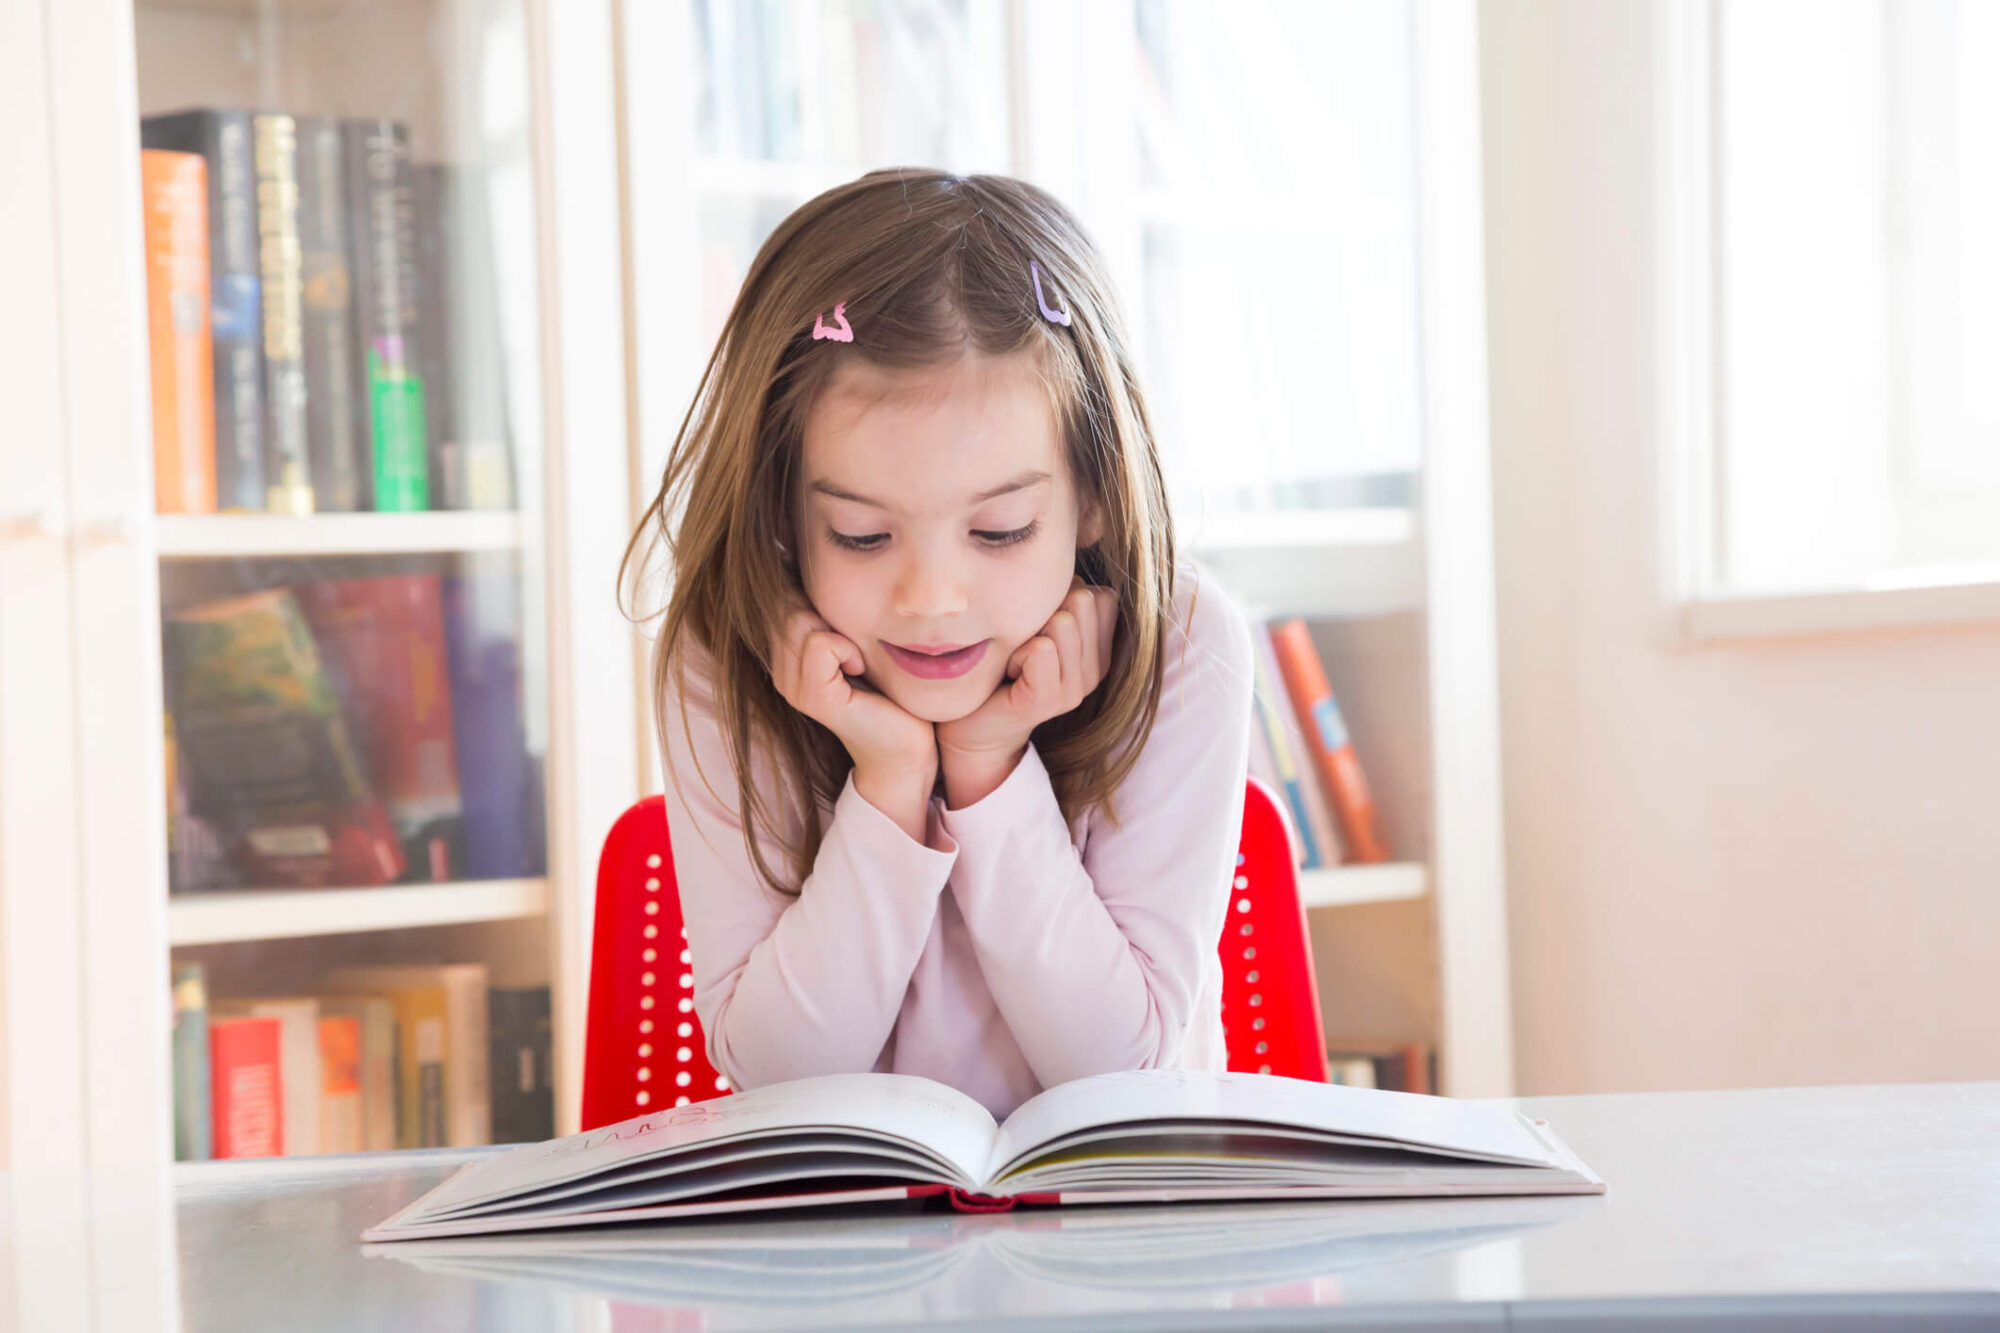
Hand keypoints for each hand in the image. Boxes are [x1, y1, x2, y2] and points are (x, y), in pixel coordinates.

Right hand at [769, 599, 935, 781]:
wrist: (907, 745)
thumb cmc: (888, 690)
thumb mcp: (854, 642)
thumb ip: (831, 614)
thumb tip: (813, 567)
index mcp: (787, 656)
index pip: (781, 599)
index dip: (812, 599)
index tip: (845, 630)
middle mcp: (782, 672)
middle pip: (789, 607)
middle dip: (826, 613)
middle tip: (856, 646)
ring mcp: (793, 688)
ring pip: (800, 621)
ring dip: (840, 631)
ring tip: (858, 659)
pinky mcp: (815, 698)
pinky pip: (820, 644)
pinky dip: (847, 649)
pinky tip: (860, 669)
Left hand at [937, 577, 1117, 778]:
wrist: (974, 725)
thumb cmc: (1003, 666)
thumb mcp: (1038, 626)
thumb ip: (1062, 598)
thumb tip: (1073, 562)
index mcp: (1100, 649)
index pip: (1101, 595)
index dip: (1062, 600)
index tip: (1040, 629)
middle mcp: (1096, 669)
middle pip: (1081, 600)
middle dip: (1042, 613)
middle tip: (1024, 646)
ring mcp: (1075, 688)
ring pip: (1061, 621)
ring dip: (1026, 634)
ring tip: (1015, 661)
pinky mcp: (1048, 700)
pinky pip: (1040, 648)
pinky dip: (1016, 653)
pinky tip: (1008, 674)